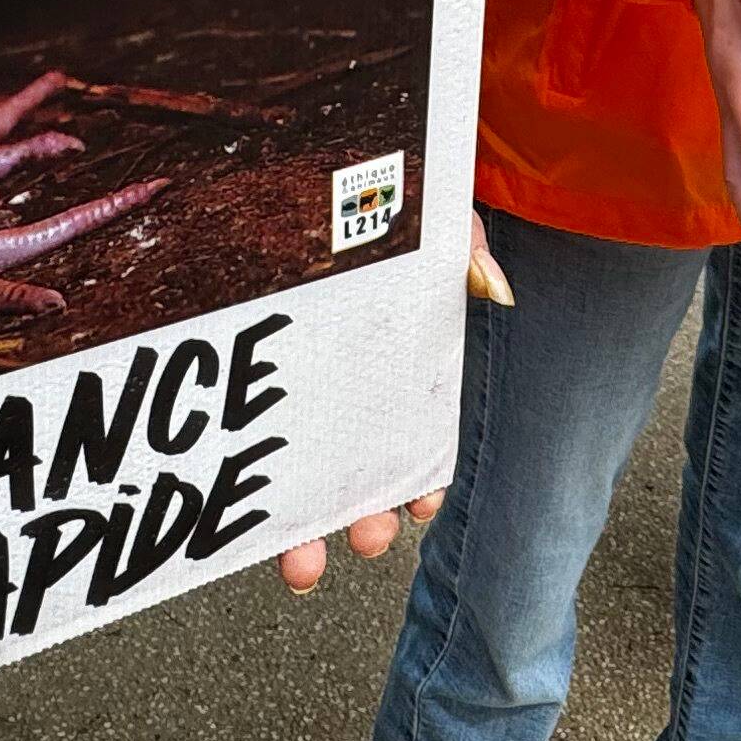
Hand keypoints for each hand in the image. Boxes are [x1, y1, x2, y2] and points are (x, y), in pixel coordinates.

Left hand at [276, 216, 499, 588]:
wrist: (317, 174)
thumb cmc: (378, 206)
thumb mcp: (429, 222)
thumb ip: (465, 253)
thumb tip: (494, 288)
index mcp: (395, 369)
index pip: (416, 438)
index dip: (419, 479)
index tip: (419, 504)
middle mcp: (349, 392)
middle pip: (360, 471)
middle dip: (366, 517)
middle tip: (367, 539)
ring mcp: (299, 393)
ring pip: (304, 478)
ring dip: (307, 530)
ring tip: (302, 566)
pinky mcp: (248, 383)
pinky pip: (245, 449)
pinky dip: (254, 499)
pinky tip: (252, 530)